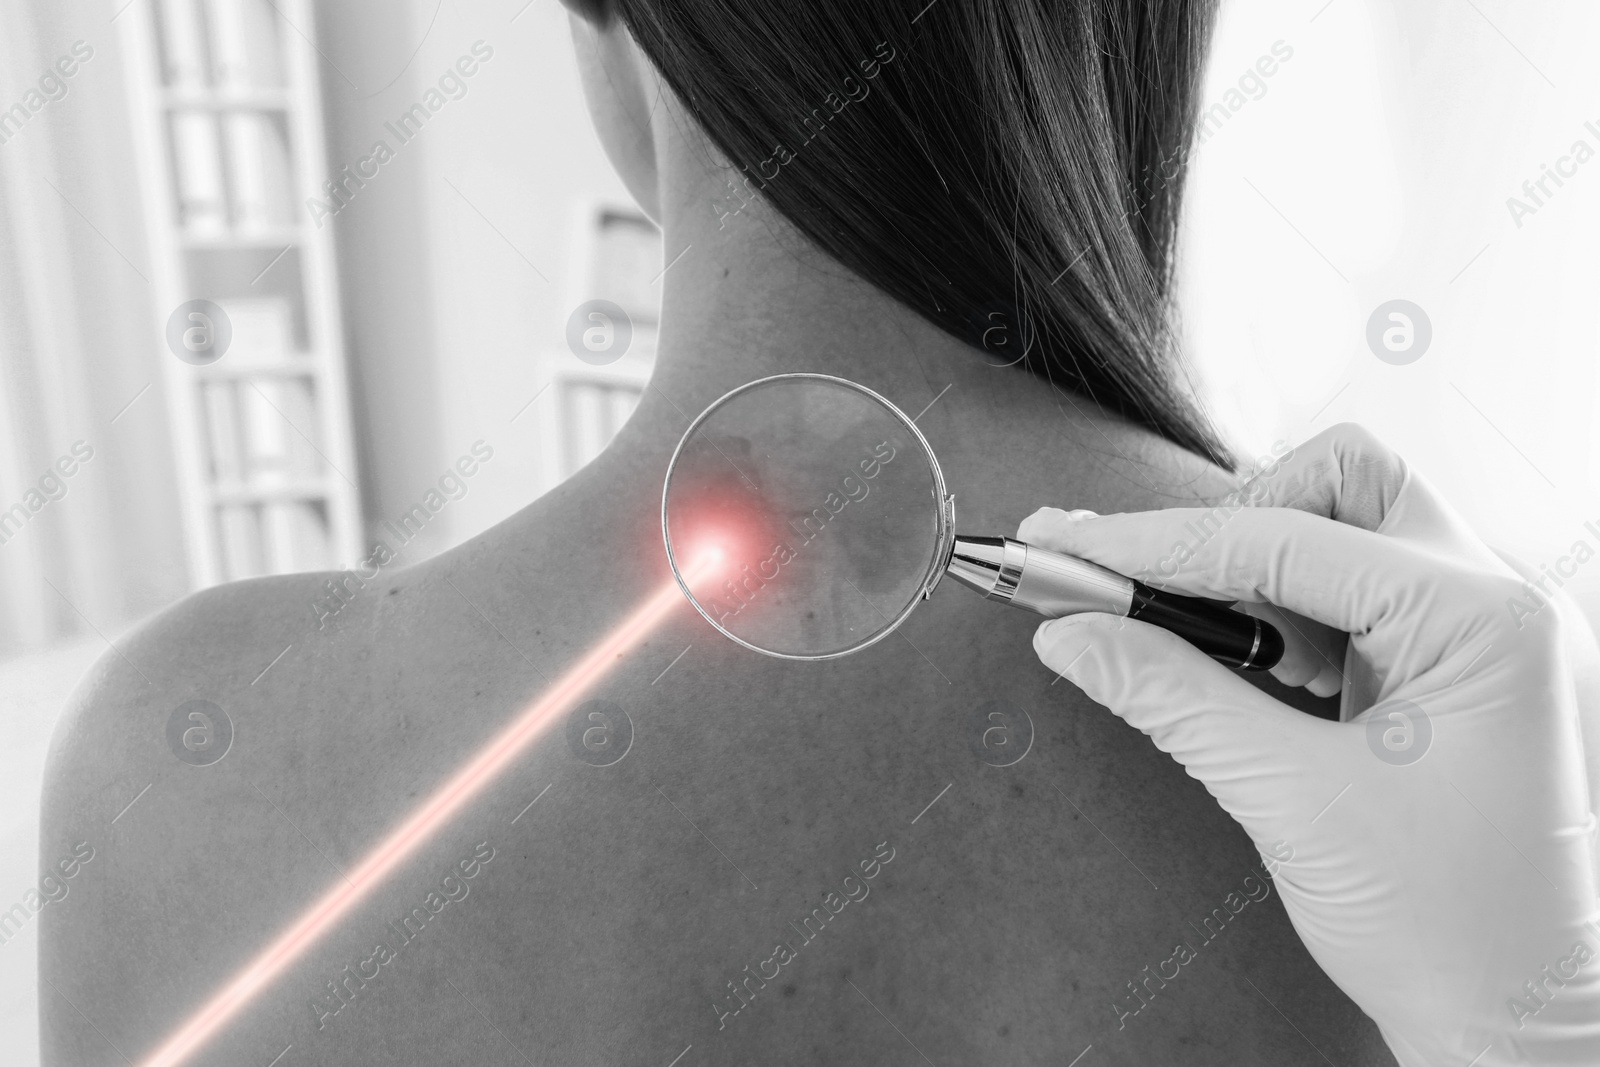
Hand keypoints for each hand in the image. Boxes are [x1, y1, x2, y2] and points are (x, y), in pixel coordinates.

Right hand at [1023, 424, 1599, 1065]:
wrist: (1513, 1018)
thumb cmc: (1447, 929)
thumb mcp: (1293, 803)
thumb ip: (1175, 698)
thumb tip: (1072, 632)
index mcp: (1479, 621)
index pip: (1285, 541)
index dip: (1159, 545)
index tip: (1070, 553)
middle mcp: (1490, 603)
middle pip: (1341, 483)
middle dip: (1232, 520)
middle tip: (1140, 583)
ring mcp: (1473, 630)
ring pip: (1348, 524)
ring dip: (1259, 566)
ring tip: (1208, 643)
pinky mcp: (1447, 664)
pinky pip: (1351, 590)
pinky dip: (1285, 611)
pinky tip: (1256, 669)